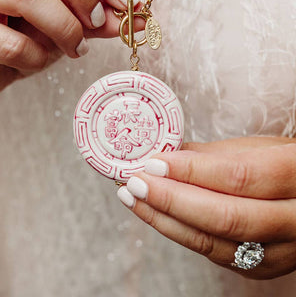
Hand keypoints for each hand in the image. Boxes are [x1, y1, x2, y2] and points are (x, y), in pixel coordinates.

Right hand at [0, 0, 139, 102]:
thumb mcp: (60, 20)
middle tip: (98, 22)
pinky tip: (36, 62)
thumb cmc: (15, 36)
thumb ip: (93, 15)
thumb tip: (136, 16)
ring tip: (74, 48)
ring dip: (63, 28)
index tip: (130, 2)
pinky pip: (7, 42)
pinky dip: (34, 58)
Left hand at [117, 137, 295, 278]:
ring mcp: (283, 251)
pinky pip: (214, 252)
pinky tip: (157, 214)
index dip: (191, 171)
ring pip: (216, 243)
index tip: (154, 162)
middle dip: (171, 200)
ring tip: (134, 198)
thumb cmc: (284, 165)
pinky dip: (180, 232)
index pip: (238, 177)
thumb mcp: (256, 148)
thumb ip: (210, 155)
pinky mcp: (264, 267)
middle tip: (135, 183)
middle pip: (226, 218)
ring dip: (166, 220)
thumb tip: (163, 155)